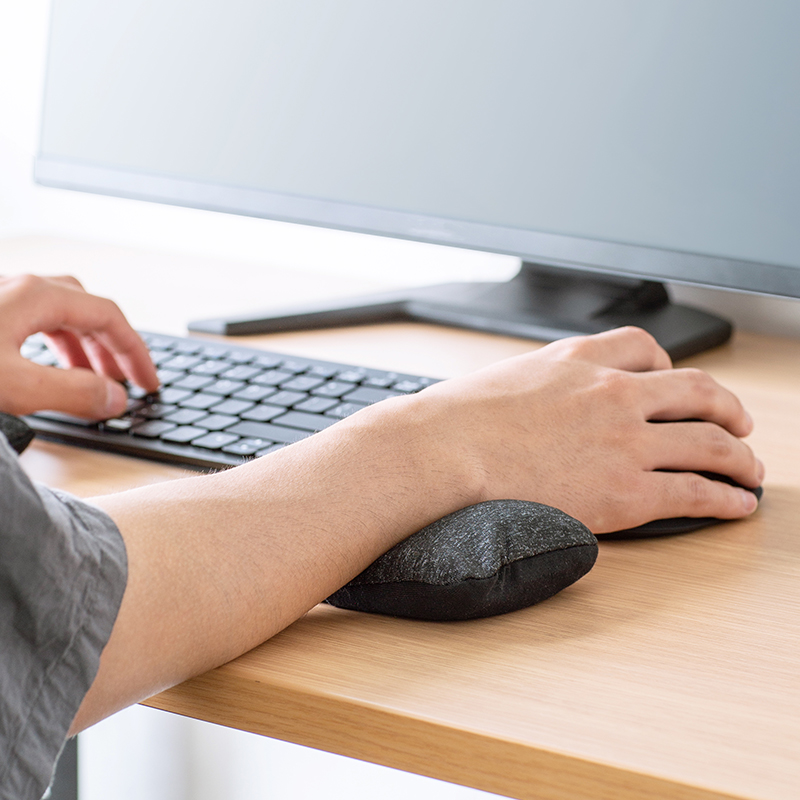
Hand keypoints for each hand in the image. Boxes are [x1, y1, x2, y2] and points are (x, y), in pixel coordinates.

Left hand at [0, 274, 158, 418]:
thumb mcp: (15, 386)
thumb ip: (72, 392)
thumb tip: (114, 398)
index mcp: (35, 296)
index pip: (108, 317)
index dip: (134, 352)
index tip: (147, 381)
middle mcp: (17, 287)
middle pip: (84, 312)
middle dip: (111, 348)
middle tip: (125, 381)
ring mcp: (0, 297)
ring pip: (55, 314)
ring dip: (81, 346)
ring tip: (90, 378)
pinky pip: (29, 320)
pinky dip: (53, 343)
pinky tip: (45, 363)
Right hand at [407, 326, 762, 532]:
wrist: (441, 452)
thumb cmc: (456, 420)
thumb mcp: (505, 379)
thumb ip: (541, 384)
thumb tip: (542, 403)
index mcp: (579, 359)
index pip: (645, 348)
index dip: (671, 367)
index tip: (676, 385)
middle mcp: (613, 392)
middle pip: (696, 390)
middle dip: (726, 408)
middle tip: (738, 424)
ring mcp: (624, 441)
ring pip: (710, 441)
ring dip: (739, 455)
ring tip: (750, 470)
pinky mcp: (625, 491)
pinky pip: (696, 492)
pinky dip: (725, 498)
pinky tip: (737, 505)